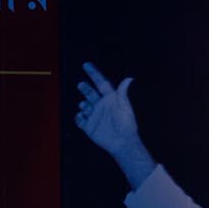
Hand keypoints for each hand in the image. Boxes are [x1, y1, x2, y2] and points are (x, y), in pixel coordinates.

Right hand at [76, 62, 154, 183]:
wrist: (123, 143)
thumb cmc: (126, 124)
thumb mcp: (125, 107)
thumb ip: (122, 93)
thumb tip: (129, 78)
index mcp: (110, 99)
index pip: (100, 83)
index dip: (94, 74)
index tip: (86, 64)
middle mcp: (101, 106)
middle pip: (90, 93)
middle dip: (85, 88)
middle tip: (81, 85)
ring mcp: (94, 116)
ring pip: (84, 106)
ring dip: (83, 104)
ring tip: (86, 105)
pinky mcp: (89, 127)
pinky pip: (80, 120)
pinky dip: (78, 117)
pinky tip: (81, 116)